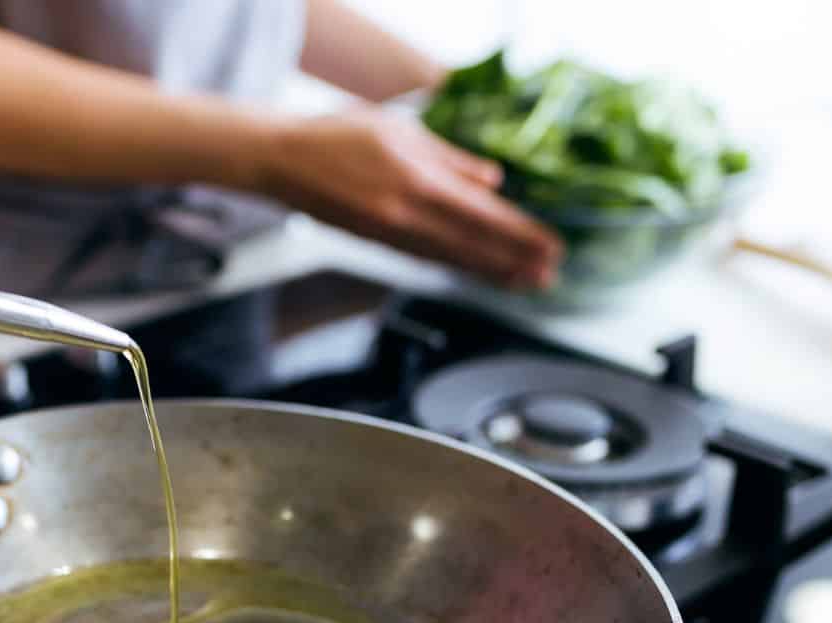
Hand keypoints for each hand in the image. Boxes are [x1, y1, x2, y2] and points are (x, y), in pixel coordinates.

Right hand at [256, 110, 561, 288]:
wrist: (282, 160)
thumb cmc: (338, 136)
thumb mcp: (402, 131)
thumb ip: (450, 158)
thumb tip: (493, 180)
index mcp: (418, 181)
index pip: (483, 215)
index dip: (520, 235)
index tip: (550, 247)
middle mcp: (407, 214)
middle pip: (472, 245)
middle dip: (513, 262)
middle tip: (549, 276)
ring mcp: (390, 232)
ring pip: (450, 257)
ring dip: (489, 271)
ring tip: (523, 282)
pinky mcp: (375, 240)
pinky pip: (425, 257)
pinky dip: (455, 265)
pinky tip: (474, 271)